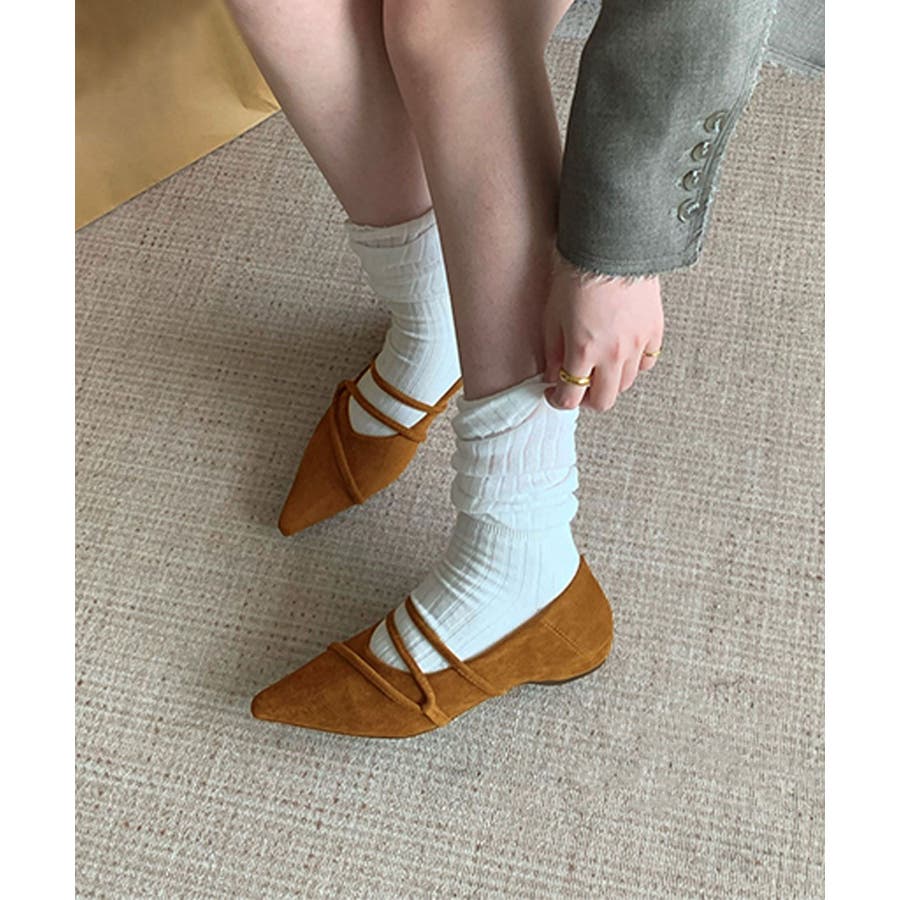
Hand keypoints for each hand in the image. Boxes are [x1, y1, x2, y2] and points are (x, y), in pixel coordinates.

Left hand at [543, 253, 663, 410]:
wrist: (611, 245)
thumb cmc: (576, 275)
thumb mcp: (552, 316)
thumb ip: (552, 353)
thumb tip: (552, 377)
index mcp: (582, 351)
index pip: (570, 398)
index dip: (558, 401)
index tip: (554, 394)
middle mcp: (612, 354)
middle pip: (603, 401)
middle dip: (586, 399)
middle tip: (577, 387)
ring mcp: (637, 344)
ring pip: (625, 384)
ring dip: (609, 382)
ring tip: (598, 368)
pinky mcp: (654, 331)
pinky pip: (646, 363)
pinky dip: (633, 365)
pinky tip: (621, 353)